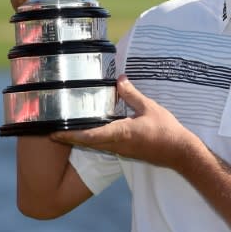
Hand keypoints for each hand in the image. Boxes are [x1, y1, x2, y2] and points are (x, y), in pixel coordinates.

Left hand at [50, 75, 197, 168]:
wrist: (179, 152)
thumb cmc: (166, 130)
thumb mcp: (149, 107)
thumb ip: (132, 94)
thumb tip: (119, 79)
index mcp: (120, 133)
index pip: (89, 136)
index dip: (69, 135)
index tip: (53, 132)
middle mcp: (116, 144)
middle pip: (86, 143)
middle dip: (67, 137)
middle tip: (51, 128)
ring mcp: (120, 150)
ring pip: (93, 145)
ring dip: (78, 139)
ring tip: (64, 128)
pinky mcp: (125, 151)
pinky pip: (103, 145)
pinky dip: (91, 139)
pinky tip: (89, 130)